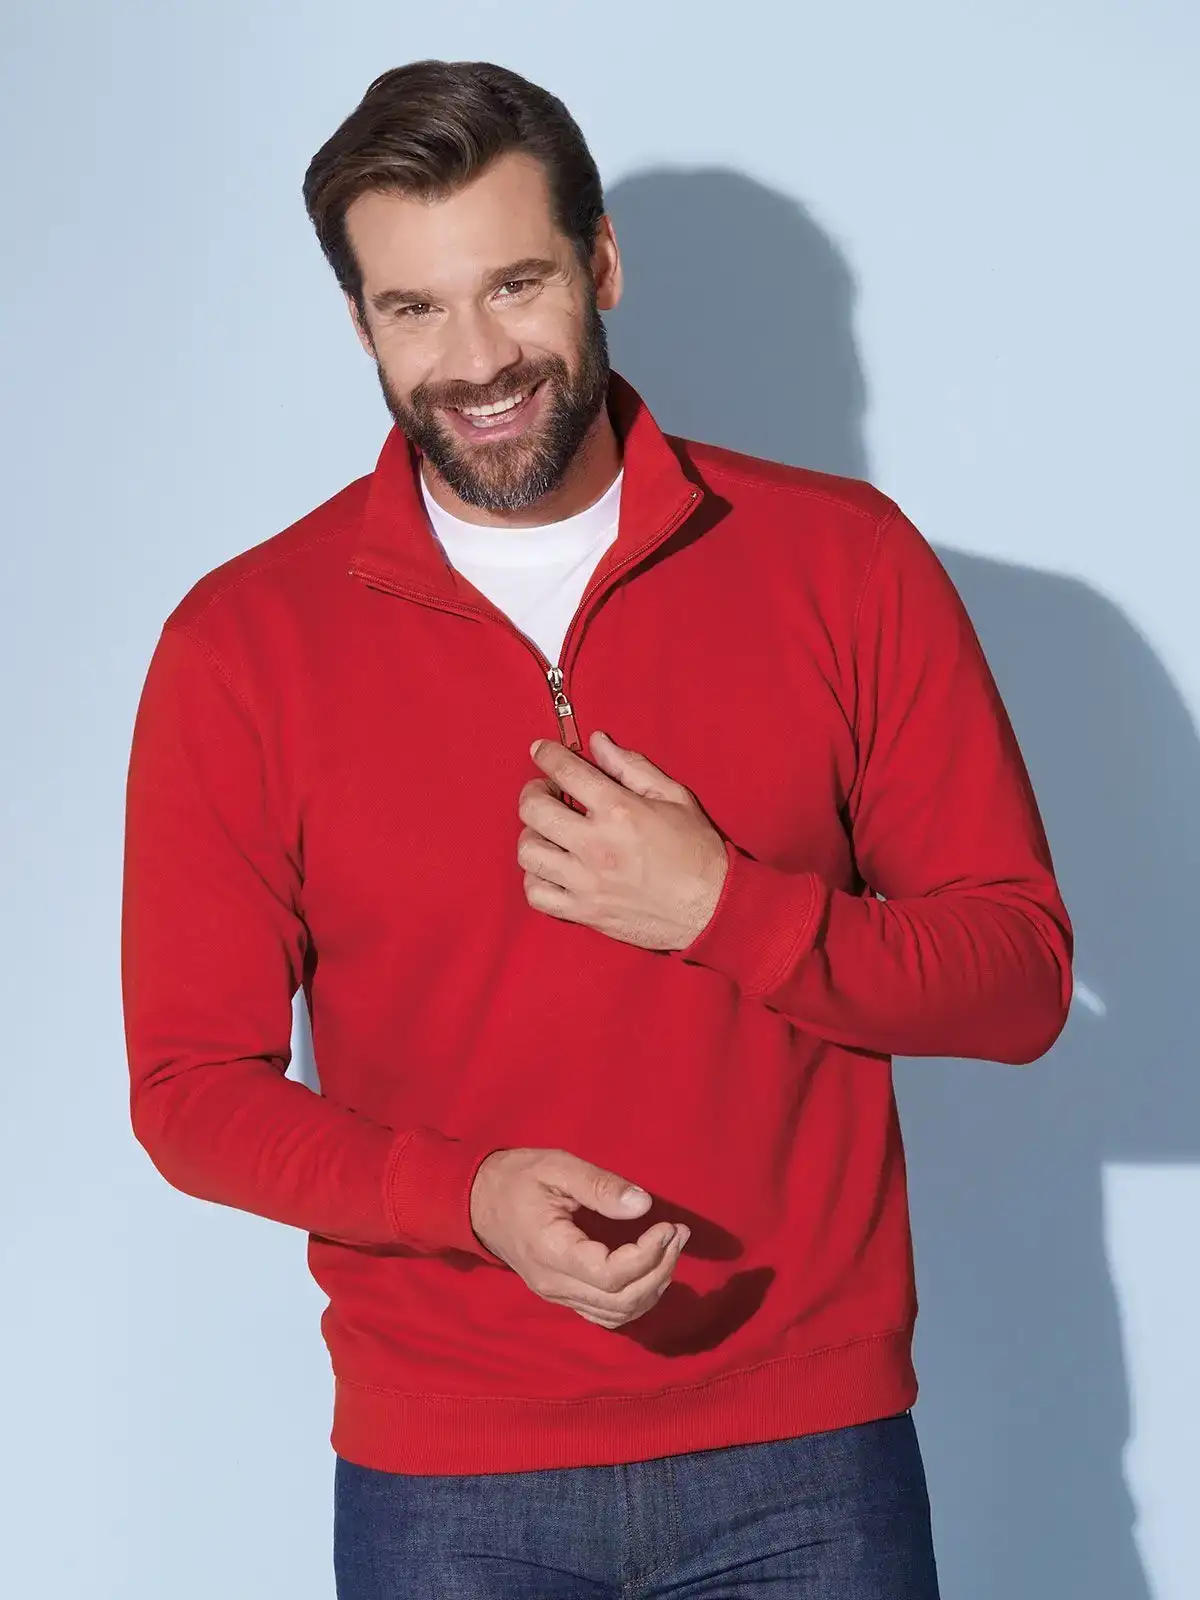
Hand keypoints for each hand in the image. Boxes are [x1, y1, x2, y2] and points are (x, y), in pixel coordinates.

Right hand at [469, 1147, 689, 1327]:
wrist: (476, 1201)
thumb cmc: (516, 1178)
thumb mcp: (557, 1167)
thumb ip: (600, 1186)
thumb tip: (643, 1205)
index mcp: (553, 1252)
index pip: (612, 1275)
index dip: (649, 1255)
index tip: (668, 1225)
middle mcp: (556, 1284)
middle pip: (621, 1300)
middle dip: (660, 1269)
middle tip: (679, 1234)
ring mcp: (558, 1295)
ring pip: (617, 1314)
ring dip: (652, 1286)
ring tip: (670, 1249)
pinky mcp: (562, 1295)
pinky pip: (606, 1313)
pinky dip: (636, 1299)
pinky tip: (651, 1270)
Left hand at [517, 731, 727, 949]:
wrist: (712, 908)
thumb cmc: (697, 852)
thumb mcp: (674, 796)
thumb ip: (631, 766)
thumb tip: (598, 743)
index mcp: (619, 810)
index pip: (564, 770)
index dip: (546, 754)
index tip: (541, 751)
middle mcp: (596, 845)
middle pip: (533, 809)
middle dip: (533, 792)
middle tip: (547, 791)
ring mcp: (586, 882)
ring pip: (528, 851)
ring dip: (532, 834)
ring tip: (549, 831)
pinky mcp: (584, 911)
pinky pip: (536, 893)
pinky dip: (535, 877)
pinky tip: (551, 866)